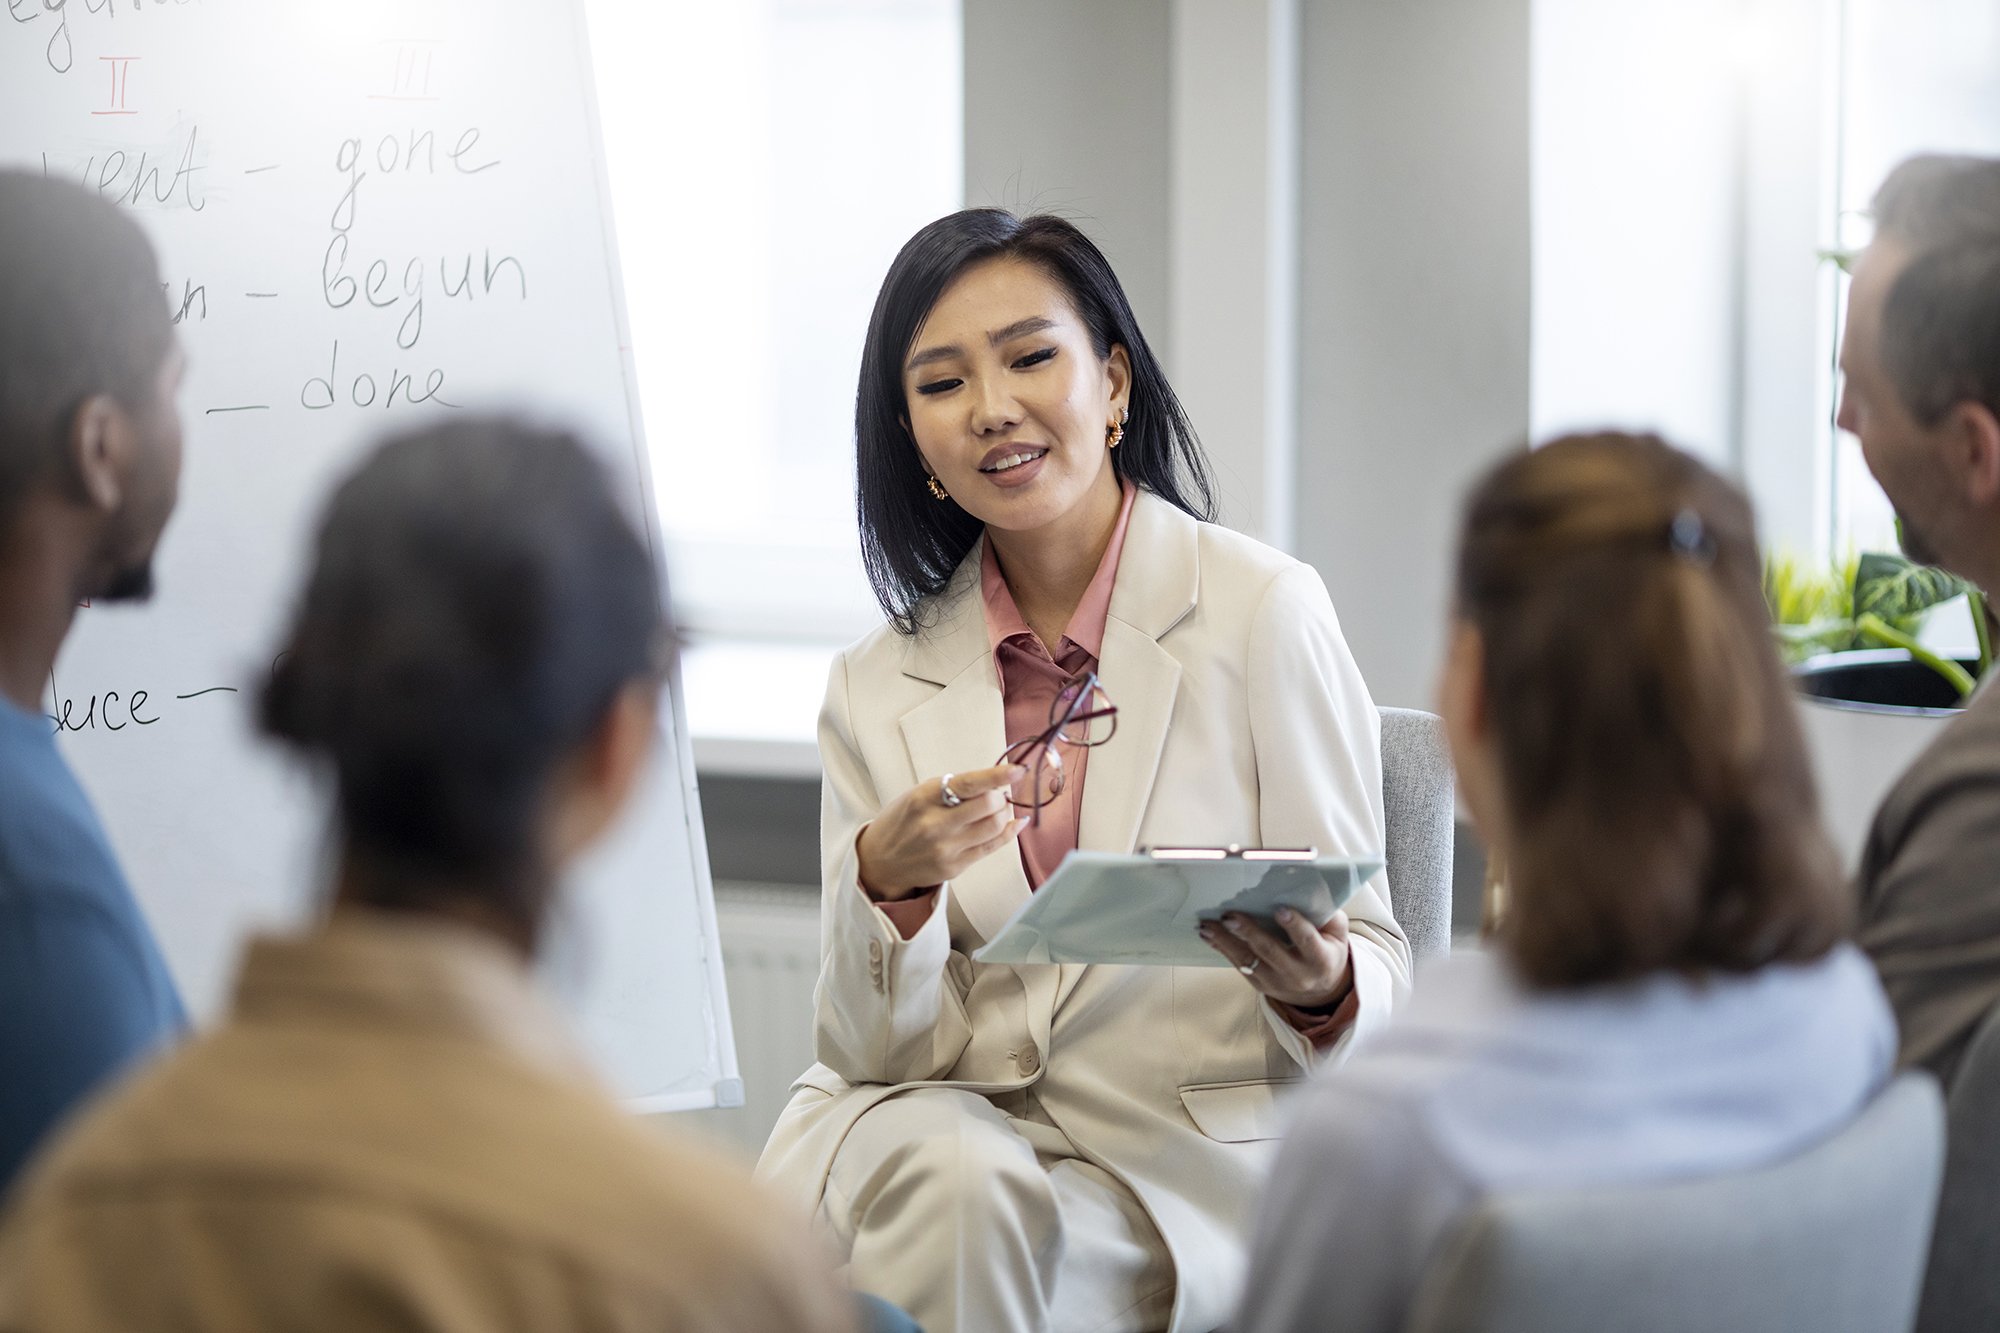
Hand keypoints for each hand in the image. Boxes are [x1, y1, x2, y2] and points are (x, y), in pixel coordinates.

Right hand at [856, 763, 1026, 900]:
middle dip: (1000, 795)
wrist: (879, 861)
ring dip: (1004, 812)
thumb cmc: (902, 822)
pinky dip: (1008, 832)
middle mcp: (935, 824)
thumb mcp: (918, 795)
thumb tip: (994, 782)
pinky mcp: (954, 867)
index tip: (1018, 769)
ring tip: (998, 808)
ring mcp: (946, 848)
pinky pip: (992, 847)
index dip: (998, 775)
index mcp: (924, 798)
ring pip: (994, 825)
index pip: (969, 784)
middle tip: (998, 793)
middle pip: (989, 805)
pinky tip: (1013, 823)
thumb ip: (952, 789)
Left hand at [1199, 908, 1352, 1009]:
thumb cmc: (1327, 952)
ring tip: (1208, 925)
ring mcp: (1276, 982)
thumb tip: (1307, 888)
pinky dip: (1222, 948)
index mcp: (1321, 959)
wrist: (1320, 990)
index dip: (1294, 925)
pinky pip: (1239, 965)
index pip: (1307, 941)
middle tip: (1230, 916)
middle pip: (1270, 951)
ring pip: (1248, 960)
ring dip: (1225, 941)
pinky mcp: (1260, 984)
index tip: (1280, 909)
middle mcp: (1298, 974)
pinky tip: (1209, 934)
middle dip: (1248, 932)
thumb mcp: (1336, 933)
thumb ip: (1326, 913)